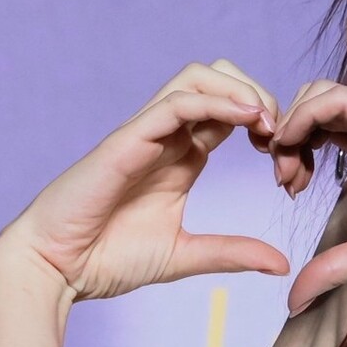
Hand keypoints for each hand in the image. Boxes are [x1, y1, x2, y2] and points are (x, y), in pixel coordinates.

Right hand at [0, 60, 291, 302]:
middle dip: (259, 95)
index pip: (230, 113)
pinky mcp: (128, 138)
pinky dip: (215, 102)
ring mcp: (146, 132)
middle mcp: (166, 136)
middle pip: (218, 80)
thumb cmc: (108, 259)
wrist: (58, 268)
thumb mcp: (186, 256)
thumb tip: (282, 264)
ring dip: (241, 91)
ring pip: (198, 77)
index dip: (266, 123)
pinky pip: (175, 102)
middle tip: (282, 137)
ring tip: (269, 124)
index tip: (289, 158)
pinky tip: (247, 119)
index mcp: (181, 157)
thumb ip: (232, 253)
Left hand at [267, 80, 346, 313]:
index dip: (296, 146)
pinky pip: (338, 100)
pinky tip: (293, 144)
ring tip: (286, 164)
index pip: (325, 125)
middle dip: (289, 133)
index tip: (289, 187)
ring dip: (293, 123)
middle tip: (285, 178)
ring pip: (323, 92)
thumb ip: (332, 268)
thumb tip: (294, 301)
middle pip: (318, 103)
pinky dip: (306, 115)